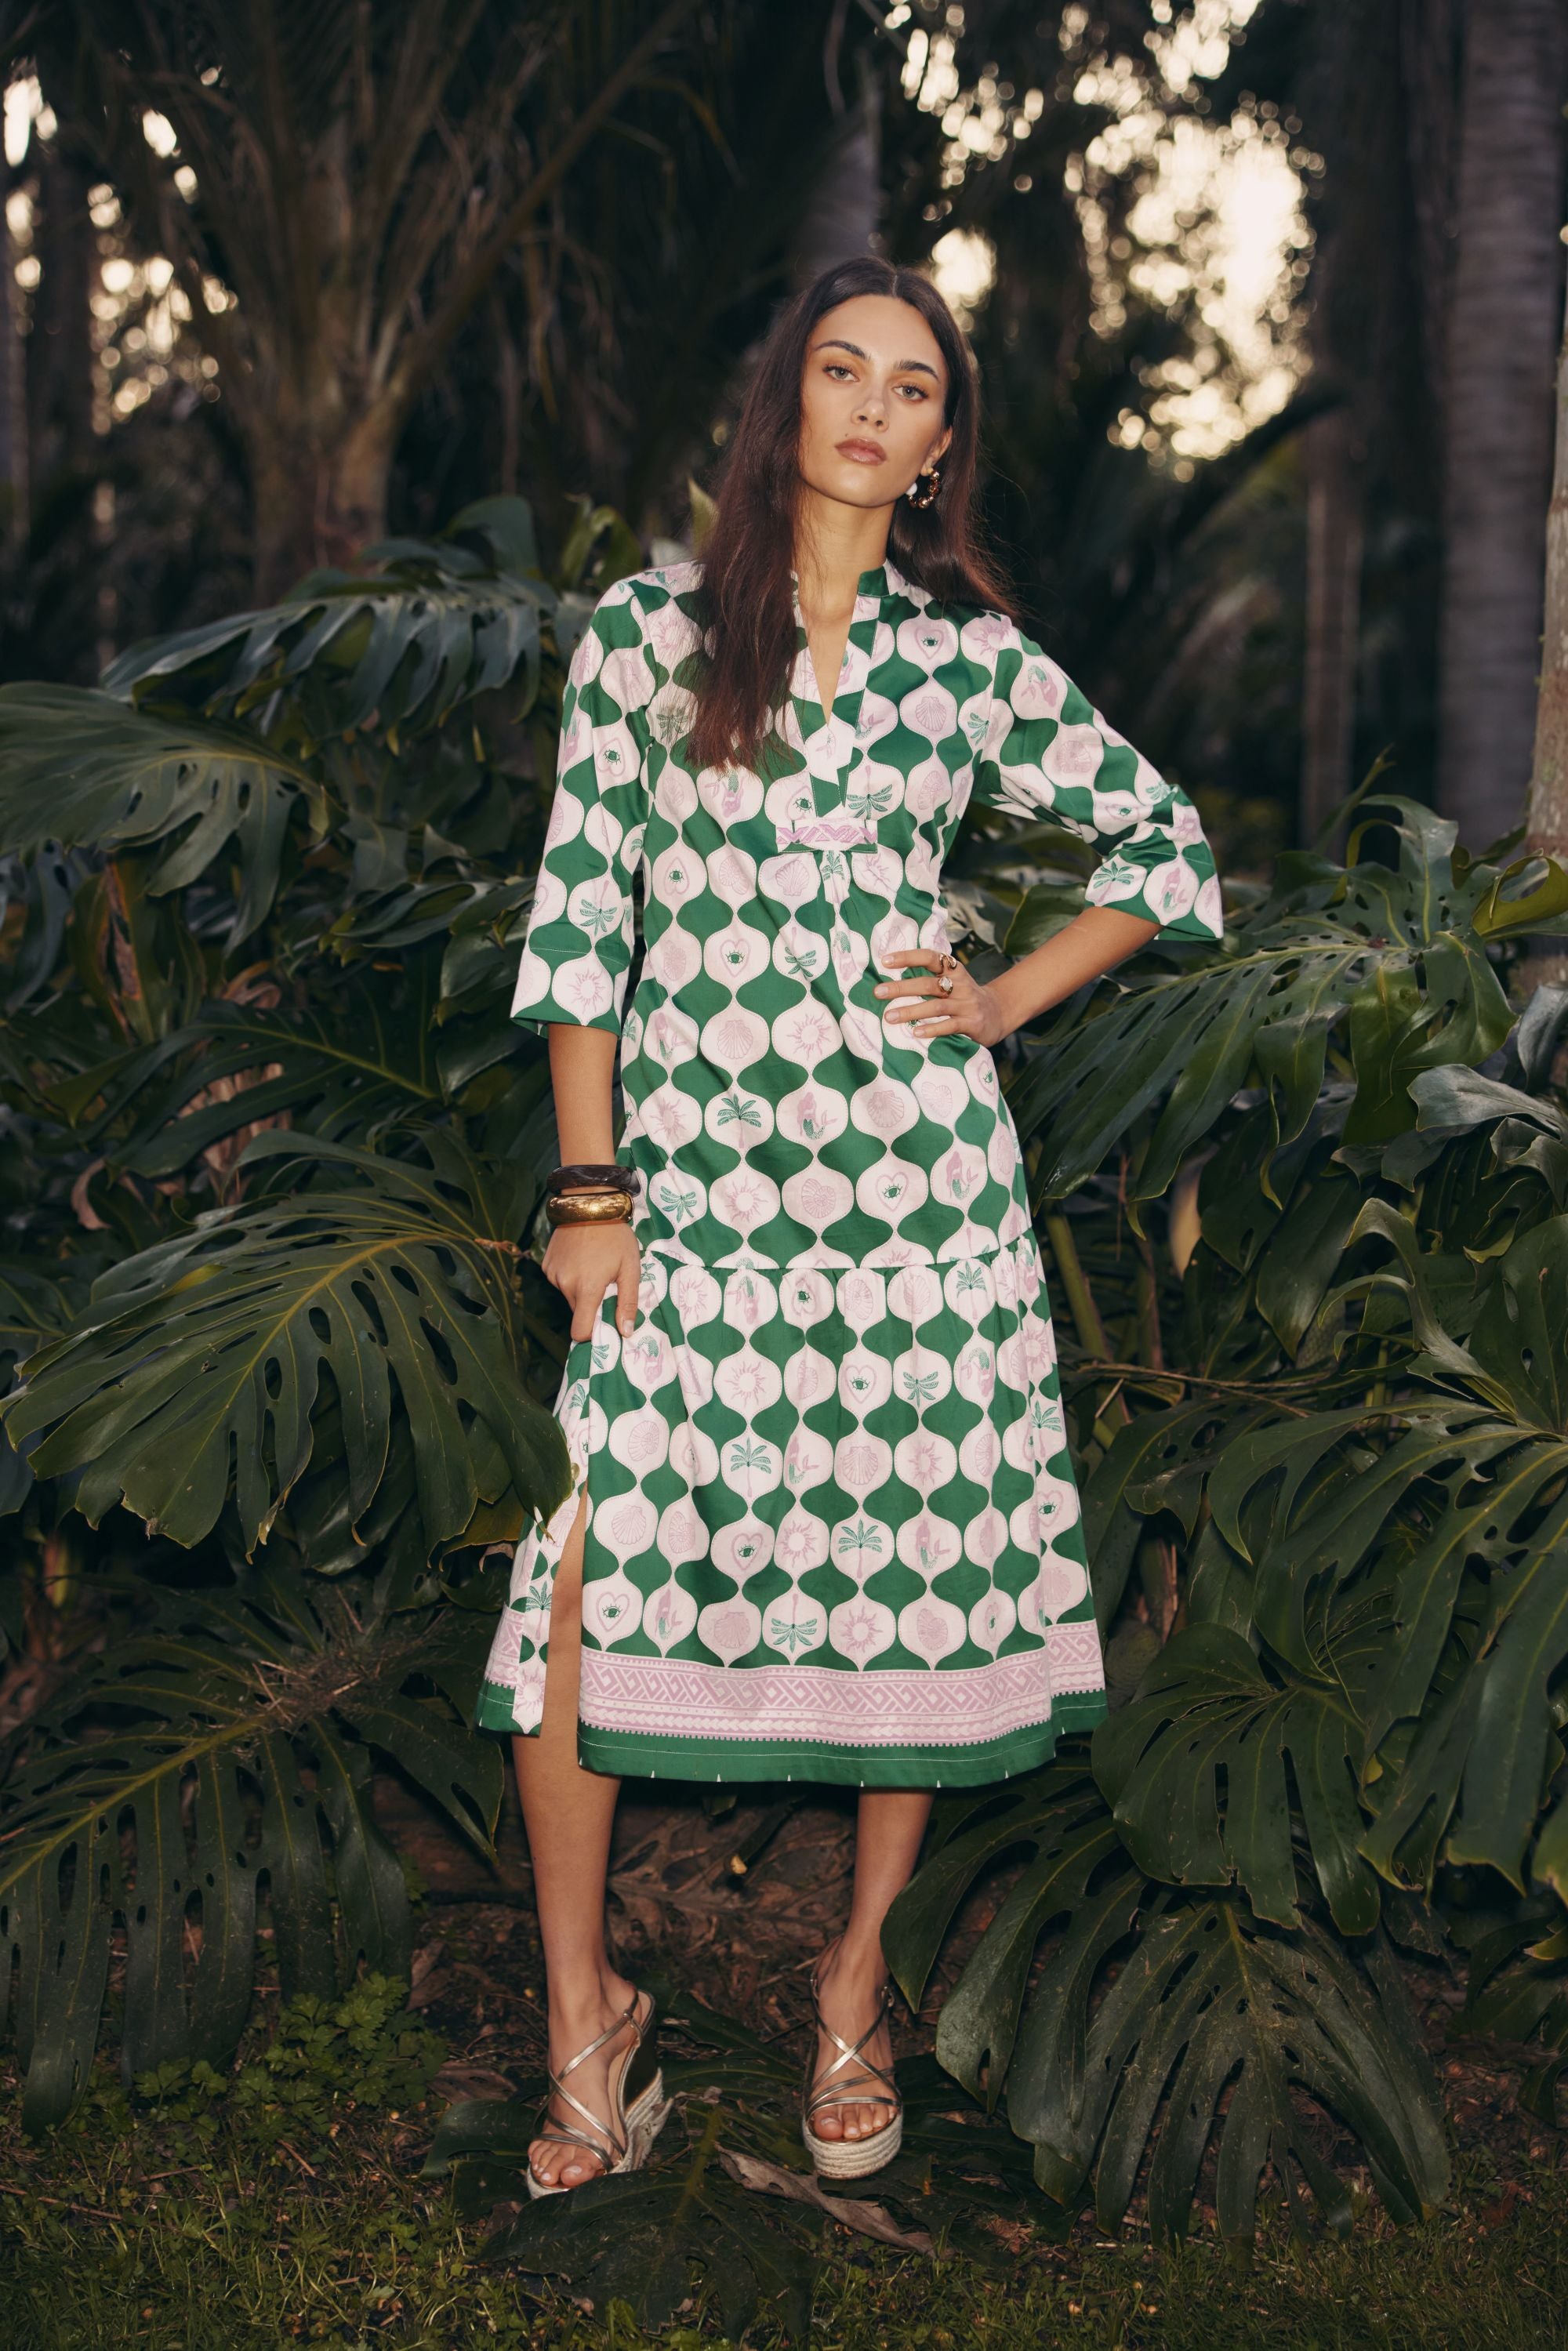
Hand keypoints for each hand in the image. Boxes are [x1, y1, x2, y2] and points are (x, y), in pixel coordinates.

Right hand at [541, 1219, 642, 1339]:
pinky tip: (580, 1257)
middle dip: (590, 1304)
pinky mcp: (546, 1264)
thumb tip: (625, 1332)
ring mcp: (552, 1273)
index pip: (579, 1331)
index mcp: (586, 1289)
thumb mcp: (630, 1268)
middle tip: (605, 1283)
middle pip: (577, 1311)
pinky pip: (559, 1280)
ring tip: (593, 1265)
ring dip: (580, 1288)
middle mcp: (565, 1284)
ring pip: (568, 1294)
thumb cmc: (616, 1236)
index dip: (590, 1332)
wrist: (590, 1203)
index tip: (602, 1323)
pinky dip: (569, 1275)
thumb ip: (627, 1302)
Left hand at [873, 945, 1007, 1046]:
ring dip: (911, 1011)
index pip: (930, 957)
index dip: (908, 957)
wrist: (997, 1014)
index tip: (885, 961)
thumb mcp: (952, 982)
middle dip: (902, 988)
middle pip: (928, 983)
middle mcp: (961, 985)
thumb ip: (929, 978)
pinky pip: (950, 1026)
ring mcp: (967, 1004)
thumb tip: (890, 980)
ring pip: (936, 1006)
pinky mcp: (973, 1023)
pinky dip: (932, 1029)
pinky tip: (915, 1032)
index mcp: (954, 970)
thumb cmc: (963, 997)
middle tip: (878, 992)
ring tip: (889, 1016)